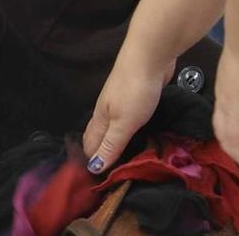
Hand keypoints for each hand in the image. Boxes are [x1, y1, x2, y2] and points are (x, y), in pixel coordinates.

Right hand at [83, 42, 174, 172]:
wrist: (148, 58)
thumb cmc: (134, 91)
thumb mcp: (123, 122)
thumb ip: (110, 144)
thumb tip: (93, 167)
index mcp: (100, 118)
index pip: (90, 145)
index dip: (91, 162)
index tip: (95, 182)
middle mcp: (106, 111)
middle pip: (98, 136)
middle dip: (98, 154)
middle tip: (105, 174)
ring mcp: (120, 103)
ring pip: (112, 127)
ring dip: (113, 143)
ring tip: (118, 159)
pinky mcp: (136, 98)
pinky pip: (127, 120)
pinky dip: (127, 132)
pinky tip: (134, 135)